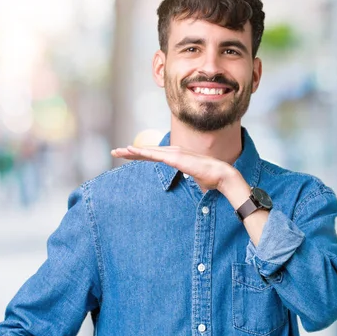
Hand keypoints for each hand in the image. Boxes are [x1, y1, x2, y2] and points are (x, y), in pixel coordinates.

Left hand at [111, 146, 238, 191]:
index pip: (154, 155)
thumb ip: (189, 178)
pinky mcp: (175, 157)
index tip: (127, 156)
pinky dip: (141, 152)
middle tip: (115, 152)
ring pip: (148, 151)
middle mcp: (174, 151)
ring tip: (117, 152)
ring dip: (132, 151)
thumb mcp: (195, 178)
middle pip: (148, 151)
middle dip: (130, 152)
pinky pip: (154, 155)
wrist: (221, 175)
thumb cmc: (210, 178)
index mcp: (177, 156)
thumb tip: (194, 184)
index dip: (140, 155)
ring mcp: (174, 153)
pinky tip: (131, 151)